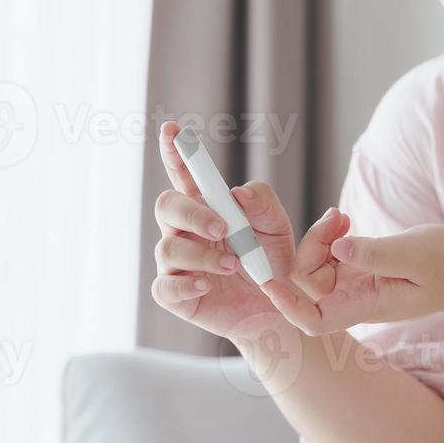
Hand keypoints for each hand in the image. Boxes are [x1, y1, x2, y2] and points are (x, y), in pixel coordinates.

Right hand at [150, 120, 301, 343]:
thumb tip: (236, 193)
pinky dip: (185, 285)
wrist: (278, 311)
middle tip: (223, 228)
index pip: (184, 175)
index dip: (175, 151)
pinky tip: (205, 286)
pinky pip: (165, 287)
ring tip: (234, 265)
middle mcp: (184, 232)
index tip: (172, 130)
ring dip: (202, 255)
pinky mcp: (176, 295)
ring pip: (168, 248)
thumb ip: (262, 203)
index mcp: (206, 208)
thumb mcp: (277, 228)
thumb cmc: (272, 264)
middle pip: (166, 206)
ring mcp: (176, 264)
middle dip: (192, 213)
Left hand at [262, 220, 443, 336]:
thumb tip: (338, 247)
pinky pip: (331, 254)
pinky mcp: (363, 267)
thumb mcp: (417, 254)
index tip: (270, 281)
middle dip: (310, 249)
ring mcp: (359, 284)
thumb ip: (377, 253)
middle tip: (336, 218)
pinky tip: (344, 219)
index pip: (315, 320)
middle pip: (308, 284)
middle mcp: (357, 298)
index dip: (288, 306)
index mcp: (368, 304)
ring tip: (341, 216)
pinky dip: (330, 235)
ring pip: (316, 267)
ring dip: (319, 238)